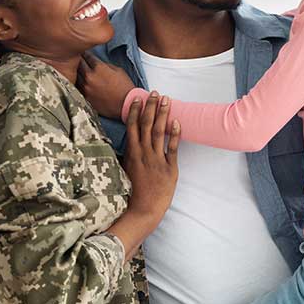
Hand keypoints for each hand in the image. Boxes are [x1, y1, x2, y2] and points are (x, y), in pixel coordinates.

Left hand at [77, 52, 134, 118]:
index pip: (87, 56)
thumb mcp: (118, 70)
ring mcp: (86, 88)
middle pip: (78, 64)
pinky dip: (78, 83)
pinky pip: (77, 87)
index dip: (86, 54)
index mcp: (99, 68)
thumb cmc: (125, 87)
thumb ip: (105, 64)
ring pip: (75, 76)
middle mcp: (90, 77)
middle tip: (77, 59)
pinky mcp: (85, 97)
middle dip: (79, 60)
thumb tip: (96, 62)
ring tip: (76, 70)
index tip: (84, 52)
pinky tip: (79, 82)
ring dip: (76, 72)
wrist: (126, 104)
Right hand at [123, 92, 179, 219]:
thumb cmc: (133, 192)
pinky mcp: (169, 168)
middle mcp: (143, 153)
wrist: (143, 210)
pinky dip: (175, 134)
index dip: (136, 111)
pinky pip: (172, 148)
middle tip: (155, 93)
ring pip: (159, 131)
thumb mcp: (126, 170)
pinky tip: (177, 122)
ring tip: (166, 100)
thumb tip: (127, 142)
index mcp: (132, 153)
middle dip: (151, 107)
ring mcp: (156, 159)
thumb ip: (128, 155)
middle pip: (147, 124)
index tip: (138, 98)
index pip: (133, 126)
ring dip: (163, 114)